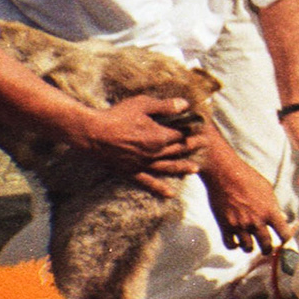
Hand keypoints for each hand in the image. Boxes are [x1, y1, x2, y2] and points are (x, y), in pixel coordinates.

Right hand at [70, 95, 205, 196]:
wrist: (92, 133)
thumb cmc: (117, 115)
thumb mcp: (143, 105)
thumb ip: (166, 106)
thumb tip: (186, 105)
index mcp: (159, 136)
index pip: (182, 135)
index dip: (192, 131)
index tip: (202, 129)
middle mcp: (154, 153)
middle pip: (178, 151)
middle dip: (192, 148)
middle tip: (205, 145)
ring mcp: (142, 164)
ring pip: (168, 167)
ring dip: (182, 168)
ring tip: (196, 169)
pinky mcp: (130, 171)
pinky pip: (148, 182)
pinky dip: (159, 188)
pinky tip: (169, 194)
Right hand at [201, 149, 289, 253]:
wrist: (225, 173)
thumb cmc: (248, 178)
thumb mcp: (267, 190)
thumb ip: (274, 206)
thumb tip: (282, 218)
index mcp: (270, 211)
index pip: (284, 234)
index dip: (285, 239)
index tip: (283, 240)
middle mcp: (257, 221)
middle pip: (266, 246)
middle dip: (268, 249)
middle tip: (266, 247)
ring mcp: (240, 225)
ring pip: (248, 248)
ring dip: (250, 247)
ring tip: (250, 243)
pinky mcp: (225, 226)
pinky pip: (231, 245)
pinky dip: (234, 245)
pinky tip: (236, 240)